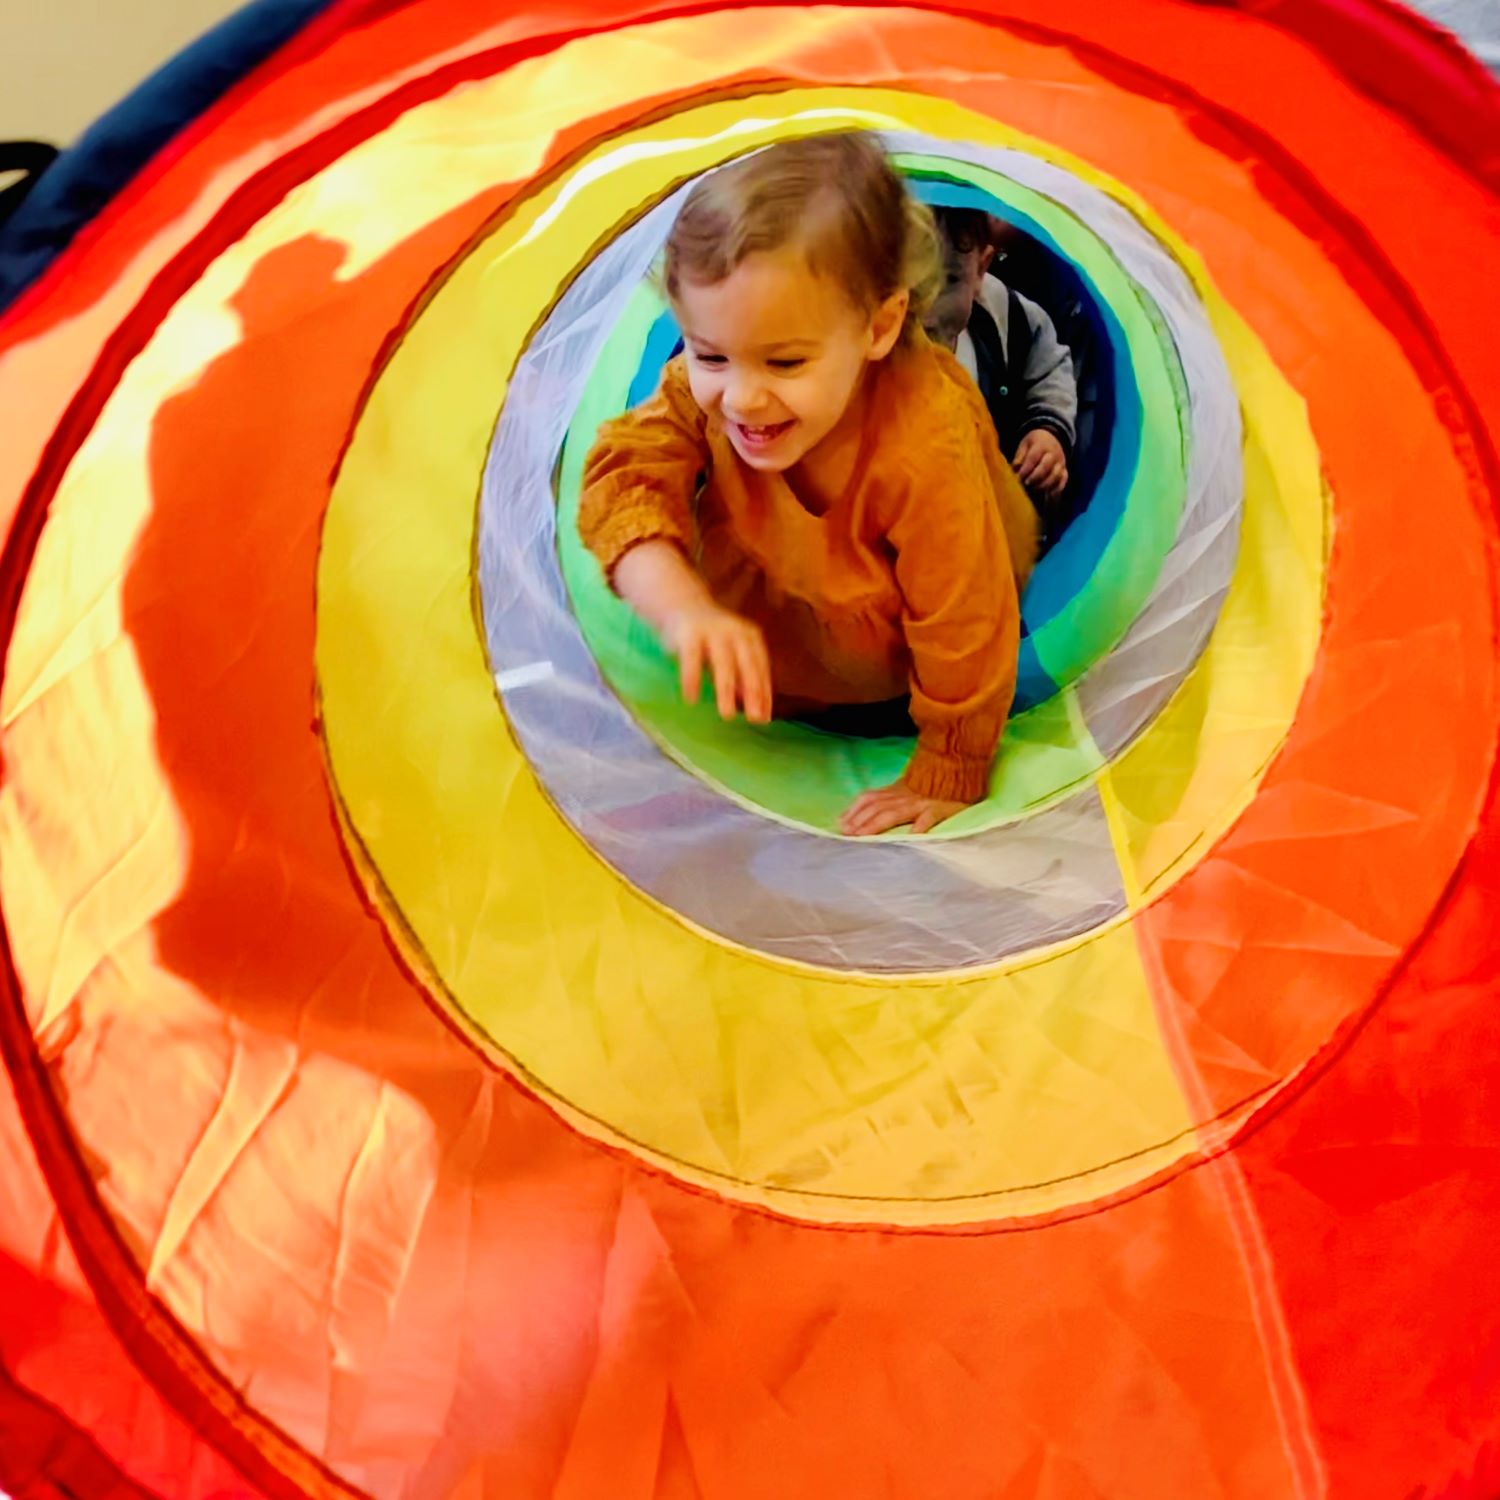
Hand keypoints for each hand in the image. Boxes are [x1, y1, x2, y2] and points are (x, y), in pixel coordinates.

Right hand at [662, 601, 771, 722]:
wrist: (679, 603)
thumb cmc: (711, 637)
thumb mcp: (732, 655)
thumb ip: (744, 679)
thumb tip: (759, 712)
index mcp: (749, 637)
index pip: (760, 668)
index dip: (763, 693)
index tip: (764, 719)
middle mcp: (735, 632)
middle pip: (747, 665)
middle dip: (753, 693)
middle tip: (754, 719)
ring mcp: (712, 631)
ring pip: (723, 664)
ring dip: (726, 690)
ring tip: (727, 715)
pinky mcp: (689, 633)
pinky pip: (691, 659)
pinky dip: (692, 680)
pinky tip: (691, 699)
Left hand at [839, 781, 968, 836]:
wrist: (960, 768)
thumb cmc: (933, 783)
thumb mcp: (906, 787)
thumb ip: (886, 797)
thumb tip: (861, 811)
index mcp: (896, 790)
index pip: (869, 798)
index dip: (853, 811)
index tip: (840, 824)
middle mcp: (904, 796)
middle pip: (877, 808)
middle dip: (860, 821)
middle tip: (847, 835)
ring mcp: (922, 802)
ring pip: (895, 813)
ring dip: (877, 824)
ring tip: (865, 837)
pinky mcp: (940, 808)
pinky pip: (928, 818)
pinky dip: (919, 828)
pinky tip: (910, 839)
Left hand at [1013, 429, 1067, 497]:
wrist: (1052, 438)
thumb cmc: (1034, 444)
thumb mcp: (1025, 445)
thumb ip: (1019, 457)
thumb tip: (1014, 471)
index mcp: (1041, 445)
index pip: (1033, 458)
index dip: (1025, 469)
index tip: (1017, 478)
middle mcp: (1053, 454)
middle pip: (1046, 467)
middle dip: (1034, 477)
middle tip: (1025, 484)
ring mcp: (1060, 463)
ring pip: (1055, 476)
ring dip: (1044, 485)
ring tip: (1034, 490)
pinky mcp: (1064, 472)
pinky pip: (1062, 482)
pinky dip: (1055, 490)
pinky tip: (1046, 497)